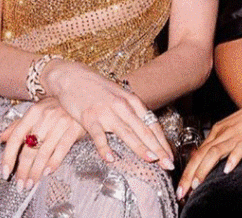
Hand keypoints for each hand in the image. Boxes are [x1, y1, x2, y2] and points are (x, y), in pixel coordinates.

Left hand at [0, 97, 86, 189]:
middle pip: (29, 148)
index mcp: (33, 112)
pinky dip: (53, 163)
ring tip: (32, 183)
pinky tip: (47, 172)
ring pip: (44, 152)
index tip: (5, 172)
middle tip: (21, 184)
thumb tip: (0, 138)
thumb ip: (18, 126)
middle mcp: (45, 117)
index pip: (16, 137)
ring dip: (36, 171)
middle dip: (23, 170)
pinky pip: (61, 150)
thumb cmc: (56, 107)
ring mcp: (60, 123)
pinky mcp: (74, 129)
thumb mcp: (36, 112)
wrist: (81, 96)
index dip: (8, 156)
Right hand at [42, 60, 173, 168]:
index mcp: (131, 100)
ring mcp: (106, 112)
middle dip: (158, 149)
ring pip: (126, 132)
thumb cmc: (96, 88)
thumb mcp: (118, 95)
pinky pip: (98, 136)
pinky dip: (104, 148)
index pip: (151, 124)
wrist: (71, 76)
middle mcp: (122, 106)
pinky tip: (111, 158)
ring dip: (140, 147)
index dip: (162, 141)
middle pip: (143, 130)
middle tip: (168, 164)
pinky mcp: (89, 117)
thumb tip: (145, 129)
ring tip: (151, 159)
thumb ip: (131, 111)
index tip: (170, 155)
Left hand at [176, 88, 241, 199]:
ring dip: (204, 169)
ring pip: (215, 152)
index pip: (197, 154)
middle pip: (201, 155)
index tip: (181, 188)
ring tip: (197, 184)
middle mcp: (224, 132)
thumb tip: (211, 161)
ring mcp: (238, 135)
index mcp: (218, 131)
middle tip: (181, 192)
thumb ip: (223, 144)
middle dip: (189, 174)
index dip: (187, 171)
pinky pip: (240, 148)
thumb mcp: (235, 131)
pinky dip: (232, 159)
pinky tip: (227, 169)